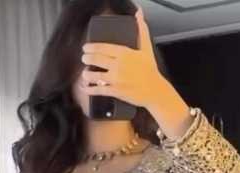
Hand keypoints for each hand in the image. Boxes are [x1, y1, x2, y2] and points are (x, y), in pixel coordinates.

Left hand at [80, 6, 191, 139]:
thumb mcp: (146, 48)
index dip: (91, 47)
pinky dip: (90, 89)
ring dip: (87, 74)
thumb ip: (141, 30)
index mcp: (124, 53)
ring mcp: (116, 79)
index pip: (103, 47)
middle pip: (96, 59)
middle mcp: (118, 65)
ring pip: (95, 75)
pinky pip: (99, 90)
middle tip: (84, 58)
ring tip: (85, 73)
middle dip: (87, 58)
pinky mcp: (115, 91)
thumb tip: (139, 14)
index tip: (86, 47)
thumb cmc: (150, 70)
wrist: (154, 90)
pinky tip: (86, 88)